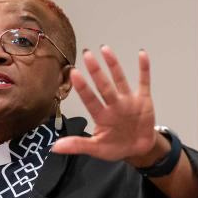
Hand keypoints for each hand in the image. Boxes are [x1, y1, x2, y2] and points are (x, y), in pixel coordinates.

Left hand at [52, 46, 159, 162]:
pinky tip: (141, 53)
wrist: (138, 148)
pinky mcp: (143, 99)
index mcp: (102, 116)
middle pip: (104, 86)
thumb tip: (54, 148)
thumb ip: (78, 146)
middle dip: (96, 71)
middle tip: (86, 54)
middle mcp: (113, 105)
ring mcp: (128, 100)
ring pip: (120, 79)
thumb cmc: (115, 147)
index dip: (83, 88)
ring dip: (113, 65)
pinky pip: (144, 81)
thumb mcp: (97, 149)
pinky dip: (144, 68)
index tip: (74, 73)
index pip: (90, 100)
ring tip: (105, 49)